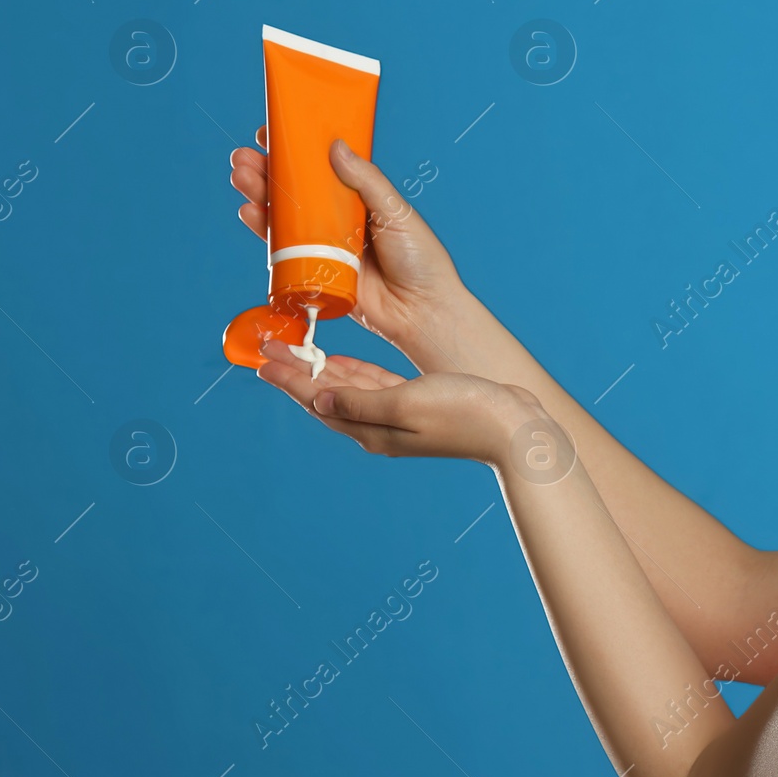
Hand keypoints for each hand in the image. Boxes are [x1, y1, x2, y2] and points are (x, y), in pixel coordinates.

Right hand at [230, 127, 467, 368]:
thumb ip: (366, 181)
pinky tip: (250, 211)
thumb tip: (336, 146)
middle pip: (297, 190)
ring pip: (284, 216)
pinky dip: (263, 230)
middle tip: (244, 154)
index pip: (324, 169)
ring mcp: (325, 245)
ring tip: (241, 175)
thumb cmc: (420, 261)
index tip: (274, 131)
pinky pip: (283, 249)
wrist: (422, 313)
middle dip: (268, 170)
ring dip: (260, 194)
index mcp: (362, 199)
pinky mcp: (315, 273)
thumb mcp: (396, 211)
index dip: (299, 150)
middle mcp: (340, 220)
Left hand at [256, 339, 545, 461]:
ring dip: (319, 371)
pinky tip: (340, 362)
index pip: (318, 400)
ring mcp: (398, 418)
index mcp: (373, 429)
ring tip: (294, 350)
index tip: (261, 359)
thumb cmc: (466, 412)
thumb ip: (361, 401)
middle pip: (325, 396)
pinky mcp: (417, 407)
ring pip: (346, 391)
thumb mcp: (407, 402)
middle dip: (296, 371)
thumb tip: (320, 402)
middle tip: (268, 347)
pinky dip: (351, 373)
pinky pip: (371, 388)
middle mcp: (379, 427)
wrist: (515, 429)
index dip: (289, 378)